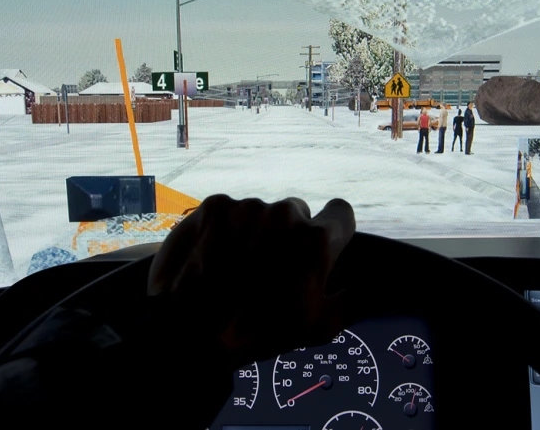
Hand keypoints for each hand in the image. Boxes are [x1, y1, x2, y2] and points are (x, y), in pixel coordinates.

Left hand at [148, 195, 354, 368]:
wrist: (188, 330)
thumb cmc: (257, 333)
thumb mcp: (317, 329)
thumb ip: (344, 299)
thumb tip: (351, 285)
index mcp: (316, 240)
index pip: (341, 212)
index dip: (333, 230)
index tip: (319, 246)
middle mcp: (284, 213)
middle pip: (296, 213)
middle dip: (288, 234)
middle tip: (269, 264)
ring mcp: (247, 206)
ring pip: (260, 213)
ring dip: (255, 231)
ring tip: (234, 265)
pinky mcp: (214, 206)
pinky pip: (229, 212)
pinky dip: (225, 229)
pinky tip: (213, 256)